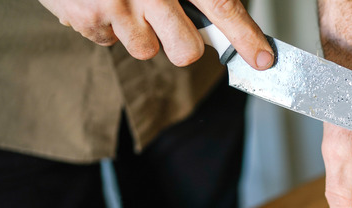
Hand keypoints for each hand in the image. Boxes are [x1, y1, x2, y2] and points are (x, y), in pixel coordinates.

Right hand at [38, 0, 273, 68]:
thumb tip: (226, 21)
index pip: (221, 5)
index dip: (244, 35)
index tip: (262, 59)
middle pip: (185, 50)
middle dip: (182, 45)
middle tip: (168, 20)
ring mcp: (117, 5)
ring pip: (147, 50)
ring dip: (141, 32)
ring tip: (127, 2)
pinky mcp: (89, 19)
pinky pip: (111, 42)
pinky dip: (109, 25)